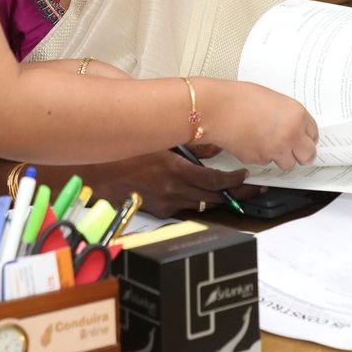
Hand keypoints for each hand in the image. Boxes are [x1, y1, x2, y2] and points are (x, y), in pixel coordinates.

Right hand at [87, 150, 257, 217]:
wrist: (97, 171)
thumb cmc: (125, 151)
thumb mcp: (161, 140)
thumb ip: (191, 145)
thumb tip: (215, 147)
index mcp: (175, 171)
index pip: (216, 182)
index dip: (235, 181)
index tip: (247, 176)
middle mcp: (173, 192)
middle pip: (215, 199)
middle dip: (237, 196)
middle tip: (254, 191)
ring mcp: (166, 205)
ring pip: (201, 206)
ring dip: (218, 200)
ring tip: (236, 194)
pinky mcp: (158, 211)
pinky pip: (185, 208)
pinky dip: (197, 201)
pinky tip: (203, 195)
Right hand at [203, 81, 316, 169]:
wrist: (217, 109)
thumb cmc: (240, 98)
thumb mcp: (273, 99)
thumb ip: (288, 115)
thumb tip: (293, 126)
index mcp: (297, 115)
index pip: (314, 133)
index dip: (307, 136)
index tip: (304, 138)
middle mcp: (290, 135)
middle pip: (308, 155)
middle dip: (302, 154)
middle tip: (295, 150)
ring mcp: (275, 150)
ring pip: (287, 163)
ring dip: (281, 157)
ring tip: (268, 143)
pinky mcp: (259, 161)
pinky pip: (265, 162)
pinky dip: (261, 156)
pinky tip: (252, 142)